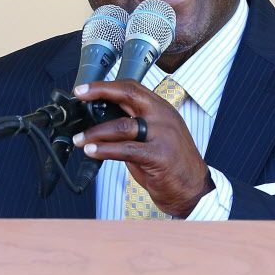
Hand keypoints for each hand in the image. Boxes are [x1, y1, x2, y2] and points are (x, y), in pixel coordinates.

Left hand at [72, 80, 213, 217]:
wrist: (194, 188)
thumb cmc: (172, 164)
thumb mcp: (154, 137)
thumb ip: (132, 127)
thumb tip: (100, 122)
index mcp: (162, 109)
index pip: (132, 88)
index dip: (106, 86)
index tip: (85, 89)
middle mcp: (163, 117)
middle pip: (129, 95)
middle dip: (100, 92)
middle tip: (80, 96)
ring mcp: (163, 135)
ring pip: (122, 125)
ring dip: (95, 132)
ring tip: (80, 139)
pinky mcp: (159, 156)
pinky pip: (126, 150)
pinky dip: (104, 150)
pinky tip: (92, 152)